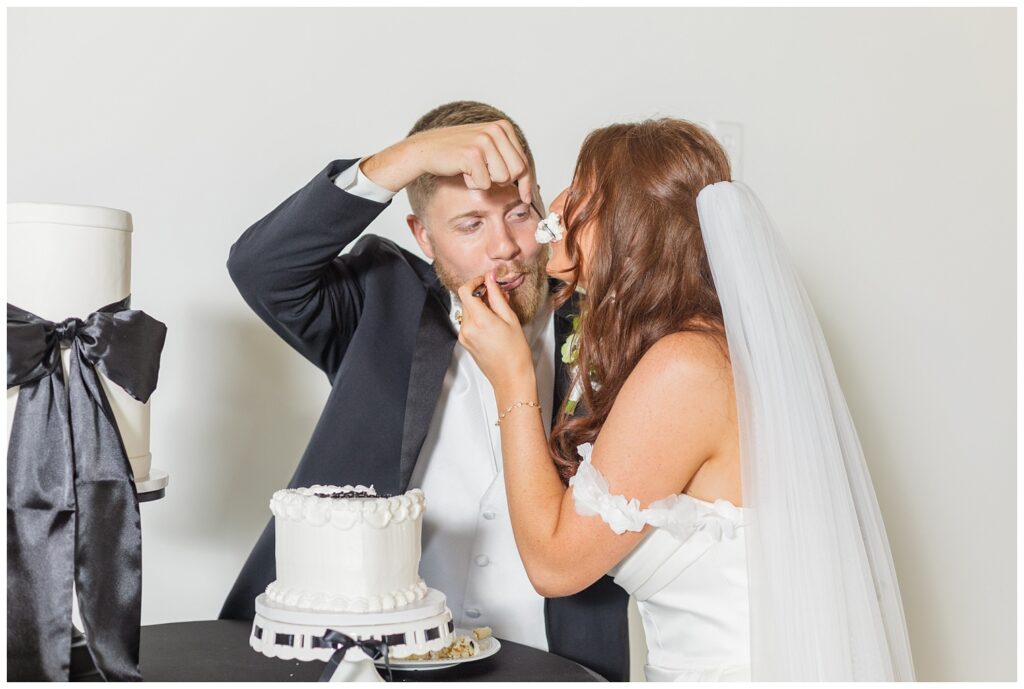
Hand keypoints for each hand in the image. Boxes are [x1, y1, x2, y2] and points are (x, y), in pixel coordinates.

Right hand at [360, 121, 532, 204]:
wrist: (427, 151)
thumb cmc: (457, 154)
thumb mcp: (487, 149)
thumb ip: (506, 157)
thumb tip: (529, 180)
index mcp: (503, 128)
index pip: (524, 162)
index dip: (526, 183)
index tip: (526, 197)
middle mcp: (496, 130)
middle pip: (517, 171)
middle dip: (503, 182)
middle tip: (483, 175)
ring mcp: (484, 141)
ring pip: (503, 178)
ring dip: (487, 181)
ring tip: (472, 171)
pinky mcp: (472, 154)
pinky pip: (484, 183)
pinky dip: (473, 184)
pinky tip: (463, 172)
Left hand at [457, 273, 535, 394]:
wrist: (511, 377)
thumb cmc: (515, 353)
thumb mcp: (510, 319)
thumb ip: (497, 296)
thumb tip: (491, 279)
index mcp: (479, 320)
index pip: (466, 290)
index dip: (475, 281)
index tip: (485, 281)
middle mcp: (467, 328)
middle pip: (467, 300)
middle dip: (480, 294)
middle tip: (497, 295)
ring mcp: (464, 336)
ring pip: (467, 311)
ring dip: (479, 306)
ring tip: (498, 312)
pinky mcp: (465, 342)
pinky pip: (468, 323)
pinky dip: (478, 317)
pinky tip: (492, 323)